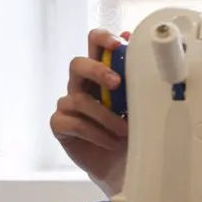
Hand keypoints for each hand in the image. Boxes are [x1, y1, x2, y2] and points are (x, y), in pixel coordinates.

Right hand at [49, 29, 130, 192]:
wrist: (122, 162)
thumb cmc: (132, 127)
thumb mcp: (139, 102)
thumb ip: (137, 78)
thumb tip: (140, 53)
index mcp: (101, 72)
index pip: (94, 44)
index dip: (101, 38)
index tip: (118, 43)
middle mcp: (81, 84)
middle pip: (77, 64)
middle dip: (97, 70)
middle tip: (117, 83)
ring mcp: (68, 104)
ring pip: (78, 99)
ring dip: (106, 115)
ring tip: (124, 129)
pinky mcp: (61, 124)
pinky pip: (74, 123)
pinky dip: (96, 132)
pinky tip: (111, 141)